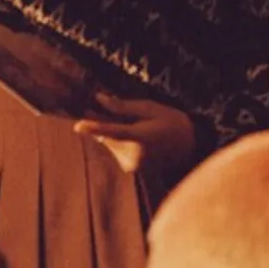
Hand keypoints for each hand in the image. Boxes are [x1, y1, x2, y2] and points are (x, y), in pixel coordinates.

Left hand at [73, 95, 197, 179]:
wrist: (191, 149)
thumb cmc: (173, 124)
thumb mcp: (152, 109)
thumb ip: (124, 106)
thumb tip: (99, 98)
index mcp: (142, 138)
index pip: (114, 131)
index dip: (94, 128)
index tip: (77, 125)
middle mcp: (135, 155)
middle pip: (106, 135)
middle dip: (105, 123)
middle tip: (117, 114)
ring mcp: (132, 164)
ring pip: (108, 142)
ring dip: (113, 133)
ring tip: (139, 129)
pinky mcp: (129, 169)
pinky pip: (114, 149)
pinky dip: (119, 142)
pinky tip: (139, 141)